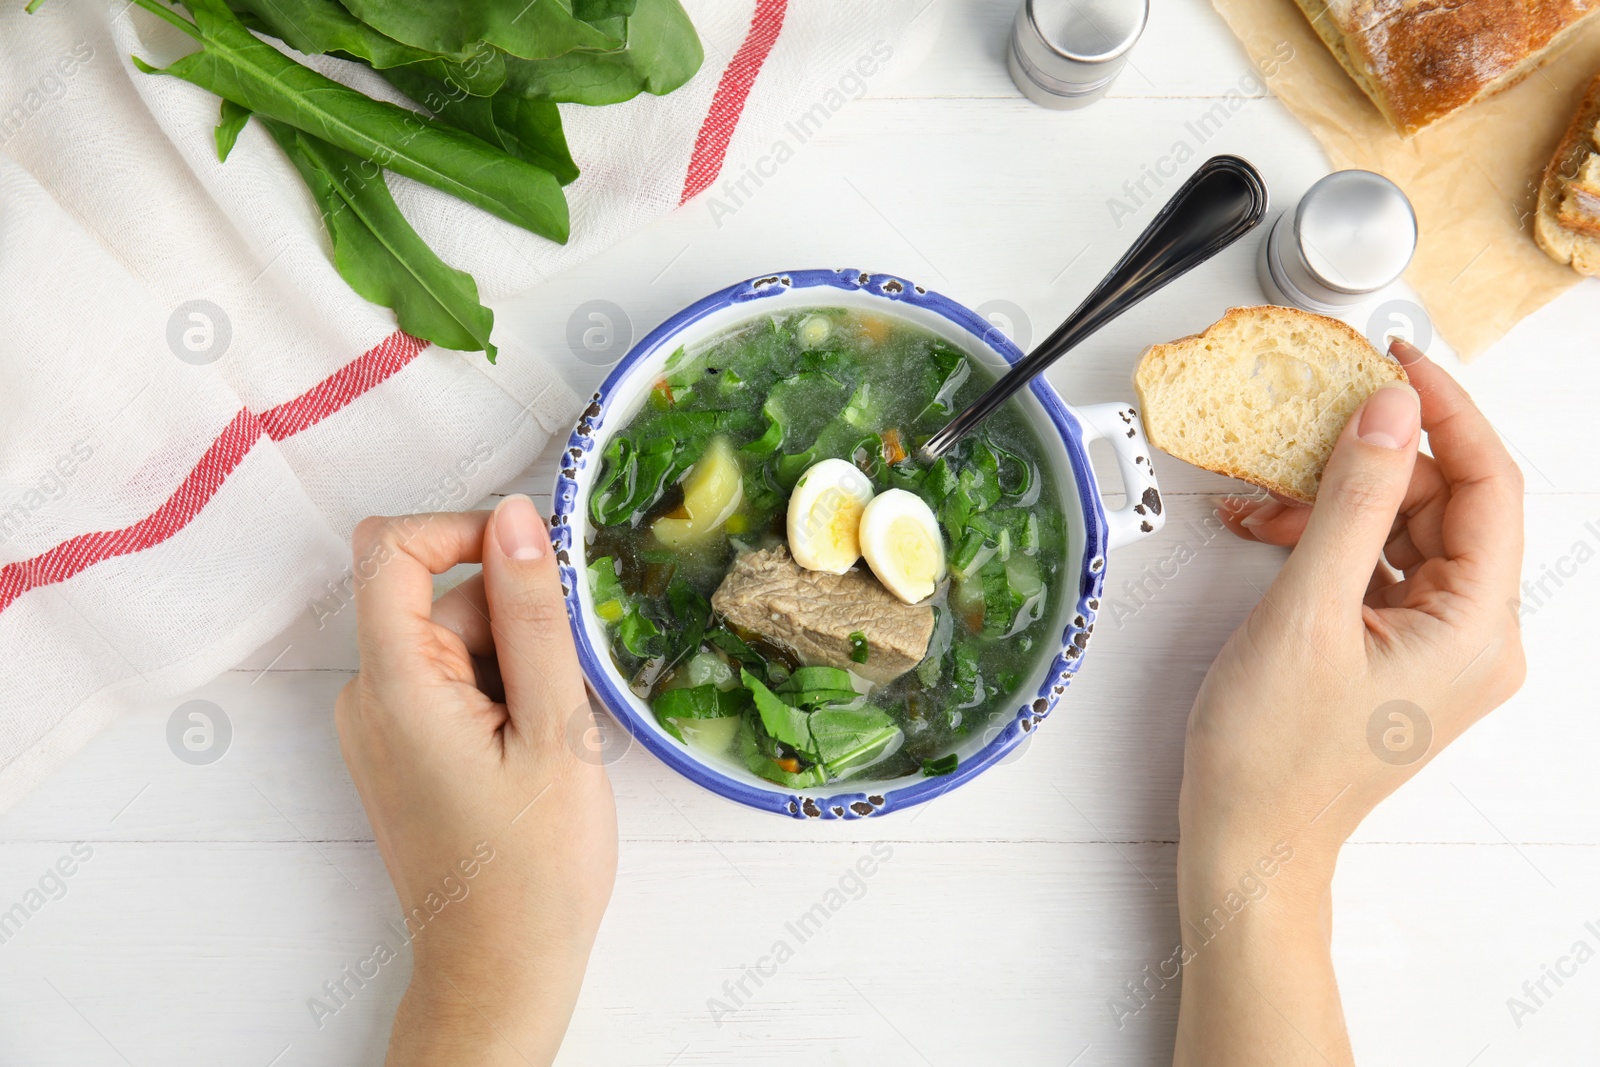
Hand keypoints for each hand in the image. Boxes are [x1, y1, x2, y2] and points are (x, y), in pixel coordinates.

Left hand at [336, 495, 616, 1066]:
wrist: (499, 970)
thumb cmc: (534, 866)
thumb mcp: (554, 727)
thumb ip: (534, 614)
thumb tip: (517, 516)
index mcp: (395, 685)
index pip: (390, 548)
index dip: (462, 529)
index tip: (534, 561)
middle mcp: (368, 697)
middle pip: (438, 596)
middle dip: (514, 619)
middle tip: (566, 692)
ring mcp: (380, 726)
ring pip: (455, 640)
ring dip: (516, 662)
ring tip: (554, 736)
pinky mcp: (400, 750)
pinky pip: (451, 682)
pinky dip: (502, 693)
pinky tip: (534, 750)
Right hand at [1173, 340, 1524, 1065]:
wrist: (1249, 840)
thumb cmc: (1273, 756)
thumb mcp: (1305, 610)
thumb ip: (1350, 501)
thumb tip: (1386, 413)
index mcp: (1478, 628)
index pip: (1490, 483)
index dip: (1446, 410)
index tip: (1395, 360)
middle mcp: (1478, 637)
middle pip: (1450, 502)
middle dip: (1377, 458)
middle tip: (1314, 421)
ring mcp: (1443, 649)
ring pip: (1411, 531)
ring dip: (1343, 500)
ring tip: (1273, 494)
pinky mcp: (1403, 656)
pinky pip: (1384, 568)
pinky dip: (1333, 542)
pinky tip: (1274, 533)